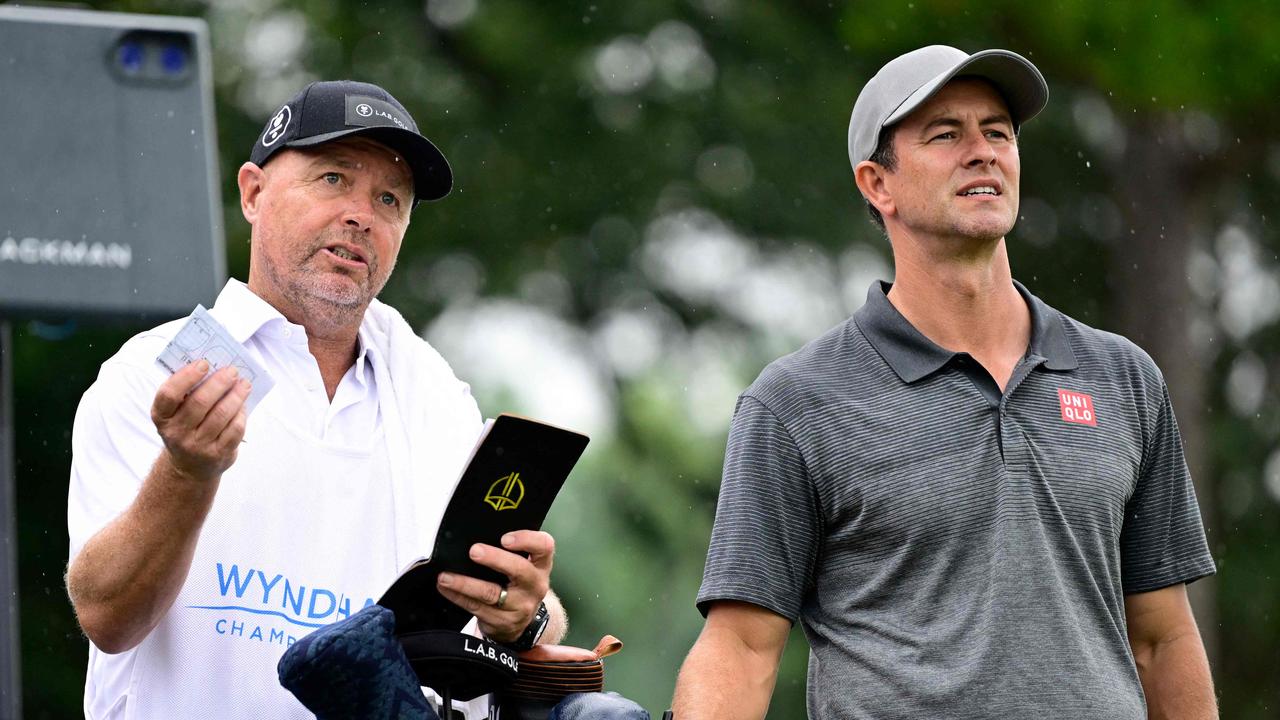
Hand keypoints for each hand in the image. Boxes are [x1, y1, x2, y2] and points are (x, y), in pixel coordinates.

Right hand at [151, 360, 250, 483]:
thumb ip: (188, 392)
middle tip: (232, 371)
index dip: (186, 376)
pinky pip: (234, 429)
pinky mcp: (218, 454)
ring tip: (244, 384)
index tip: (204, 363)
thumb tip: (215, 367)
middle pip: (200, 402)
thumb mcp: (176, 413)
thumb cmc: (185, 427)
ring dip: (236, 395)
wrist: (190, 466)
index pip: (169, 394)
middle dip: (219, 383)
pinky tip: (243, 404)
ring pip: (221, 414)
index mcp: (161, 417)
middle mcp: (176, 433)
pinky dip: (241, 414)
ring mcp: (197, 446)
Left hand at [435, 530, 553, 642]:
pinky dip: (458, 596)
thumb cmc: (518, 582)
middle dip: (495, 559)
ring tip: (446, 576)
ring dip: (465, 583)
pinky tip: (446, 588)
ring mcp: (520, 606)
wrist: (523, 620)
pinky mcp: (502, 621)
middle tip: (474, 551)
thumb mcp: (525, 564)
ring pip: (491, 593)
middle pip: (519, 570)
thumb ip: (512, 550)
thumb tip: (478, 531)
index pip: (544, 546)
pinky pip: (476, 608)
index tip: (505, 538)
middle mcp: (535, 585)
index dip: (526, 540)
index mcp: (541, 564)